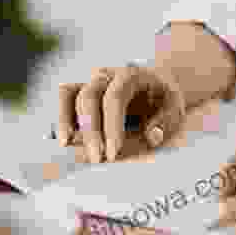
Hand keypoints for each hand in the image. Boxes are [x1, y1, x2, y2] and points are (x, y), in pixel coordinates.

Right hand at [58, 64, 185, 162]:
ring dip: (66, 120)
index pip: (116, 97)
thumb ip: (167, 121)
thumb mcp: (175, 107)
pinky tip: (61, 139)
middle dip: (91, 129)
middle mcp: (108, 75)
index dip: (112, 125)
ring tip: (65, 146)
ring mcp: (92, 82)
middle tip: (97, 159)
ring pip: (70, 93)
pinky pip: (65, 99)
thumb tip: (153, 136)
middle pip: (90, 96)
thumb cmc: (165, 98)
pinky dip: (60, 117)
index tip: (114, 153)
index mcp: (132, 75)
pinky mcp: (82, 92)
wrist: (156, 83)